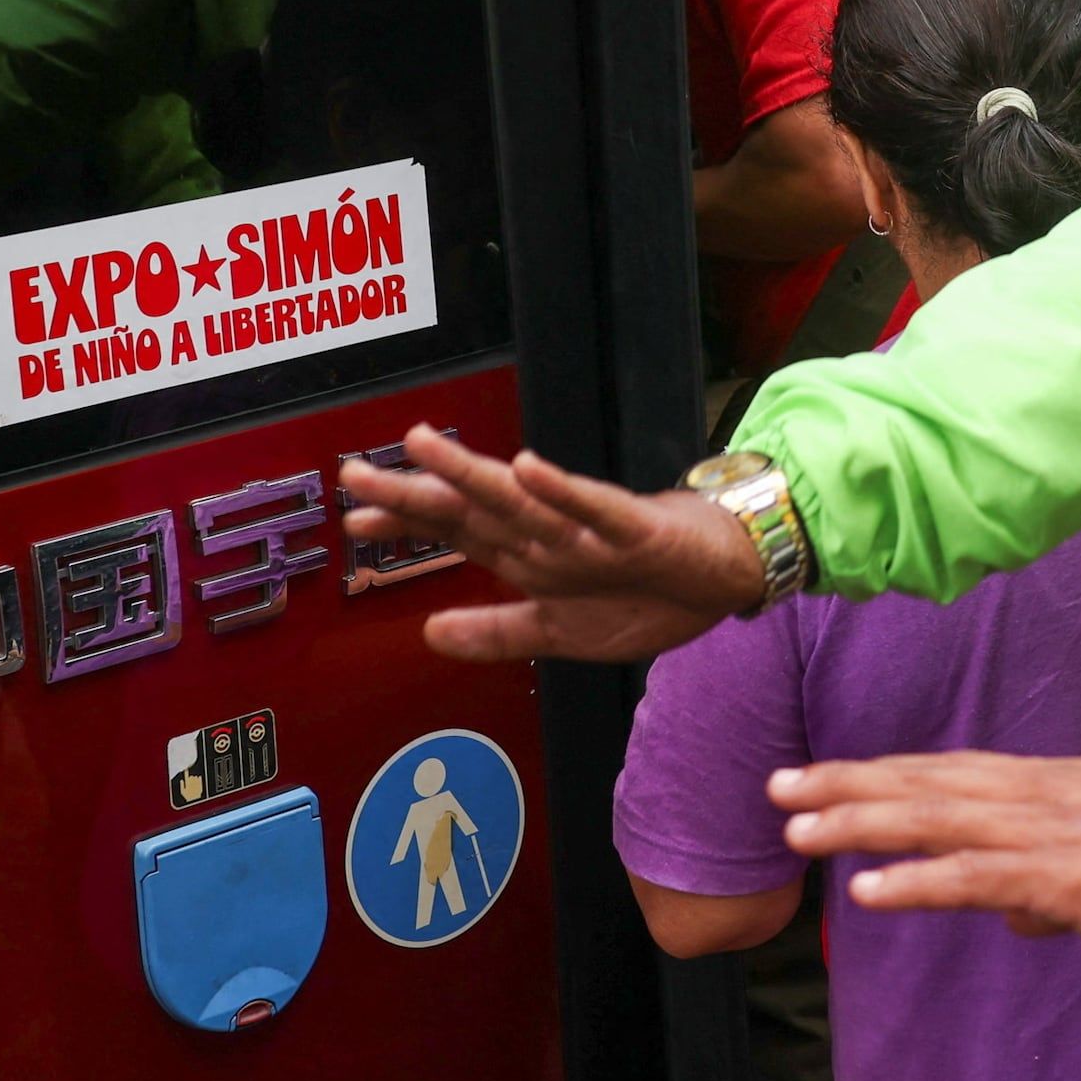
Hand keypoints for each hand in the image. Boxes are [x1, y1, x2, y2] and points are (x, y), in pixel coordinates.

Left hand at [340, 423, 763, 662]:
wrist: (726, 577)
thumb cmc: (646, 595)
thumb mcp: (560, 633)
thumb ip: (496, 632)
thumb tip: (429, 632)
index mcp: (528, 554)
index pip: (454, 532)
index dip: (405, 525)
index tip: (354, 521)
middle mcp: (547, 534)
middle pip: (470, 508)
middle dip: (413, 492)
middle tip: (355, 476)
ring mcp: (588, 530)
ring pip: (519, 499)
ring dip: (470, 473)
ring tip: (423, 447)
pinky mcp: (636, 530)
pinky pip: (595, 508)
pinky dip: (562, 489)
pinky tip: (529, 467)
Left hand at [766, 750, 1080, 957]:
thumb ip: (1058, 886)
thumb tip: (1015, 916)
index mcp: (1052, 787)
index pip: (952, 774)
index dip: (887, 775)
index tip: (830, 776)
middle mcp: (1039, 795)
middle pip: (926, 783)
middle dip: (849, 784)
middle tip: (778, 786)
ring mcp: (1048, 832)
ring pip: (934, 819)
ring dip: (860, 822)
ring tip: (797, 828)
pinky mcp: (1064, 876)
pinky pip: (974, 877)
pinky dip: (916, 880)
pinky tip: (866, 889)